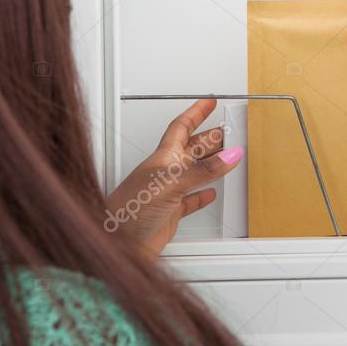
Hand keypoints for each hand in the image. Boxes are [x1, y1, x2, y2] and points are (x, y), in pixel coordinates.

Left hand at [104, 99, 243, 260]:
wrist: (116, 244)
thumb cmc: (128, 210)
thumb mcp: (170, 183)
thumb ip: (203, 170)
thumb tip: (230, 155)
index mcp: (163, 157)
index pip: (182, 127)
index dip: (196, 112)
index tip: (209, 101)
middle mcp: (166, 172)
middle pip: (193, 147)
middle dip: (211, 136)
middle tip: (228, 129)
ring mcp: (168, 192)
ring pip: (195, 171)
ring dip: (211, 162)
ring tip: (227, 154)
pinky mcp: (170, 213)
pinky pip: (191, 200)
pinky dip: (202, 195)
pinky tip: (209, 193)